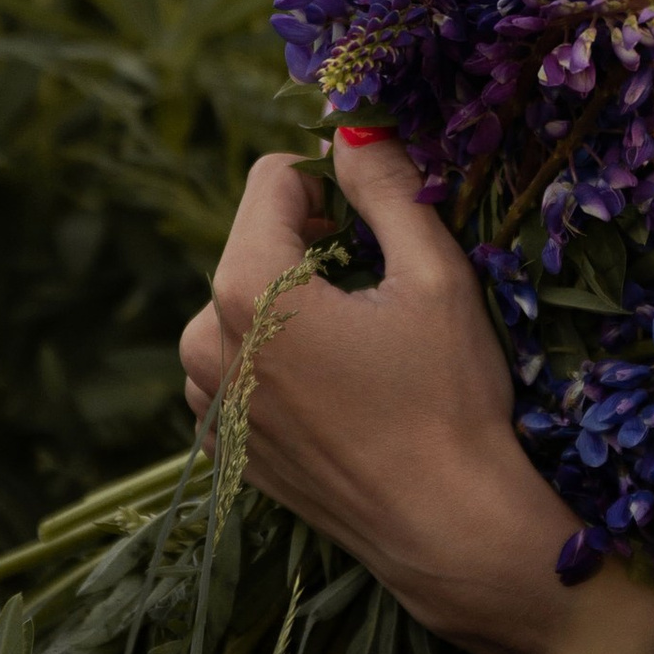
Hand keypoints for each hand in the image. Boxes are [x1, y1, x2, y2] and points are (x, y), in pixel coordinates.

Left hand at [179, 133, 653, 653]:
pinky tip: (343, 395)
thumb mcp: (432, 273)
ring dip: (294, 307)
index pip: (273, 179)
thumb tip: (355, 123)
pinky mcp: (223, 443)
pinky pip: (242, 368)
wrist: (447, 529)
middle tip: (385, 294)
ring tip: (366, 351)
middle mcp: (204, 338)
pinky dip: (282, 363)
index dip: (334, 182)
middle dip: (315, 248)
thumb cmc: (449, 398)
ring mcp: (207, 399)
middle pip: (256, 244)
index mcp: (245, 285)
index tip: (381, 219)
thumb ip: (386, 186)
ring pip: (244, 307)